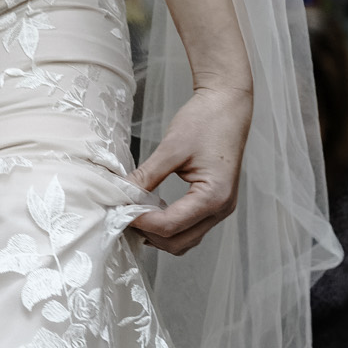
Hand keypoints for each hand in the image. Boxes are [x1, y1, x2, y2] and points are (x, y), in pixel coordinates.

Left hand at [130, 84, 251, 256]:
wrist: (228, 105)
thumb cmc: (206, 121)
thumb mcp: (172, 147)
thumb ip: (147, 175)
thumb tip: (121, 194)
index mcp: (214, 196)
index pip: (170, 225)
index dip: (141, 222)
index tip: (119, 210)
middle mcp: (221, 209)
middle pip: (179, 242)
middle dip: (149, 234)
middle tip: (124, 215)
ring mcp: (221, 208)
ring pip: (186, 240)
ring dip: (159, 234)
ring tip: (135, 213)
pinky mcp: (216, 202)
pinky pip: (191, 226)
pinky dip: (170, 225)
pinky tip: (152, 209)